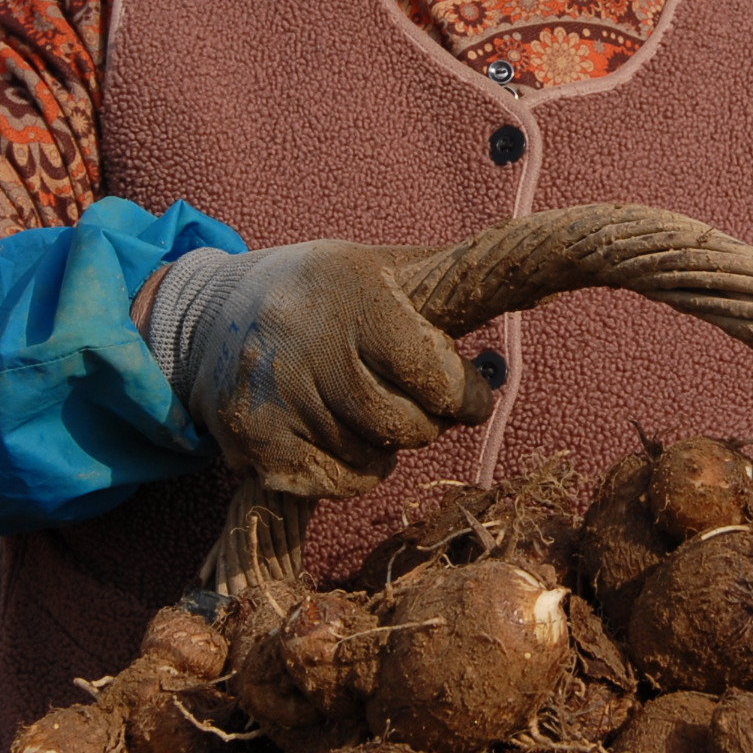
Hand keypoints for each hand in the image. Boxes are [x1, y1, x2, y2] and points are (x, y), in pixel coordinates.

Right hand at [142, 242, 492, 497]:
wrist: (208, 318)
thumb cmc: (322, 291)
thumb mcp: (380, 267)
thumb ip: (451, 282)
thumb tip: (544, 283)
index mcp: (354, 296)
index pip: (433, 374)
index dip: (464, 396)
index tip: (470, 395)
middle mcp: (310, 346)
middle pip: (408, 426)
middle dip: (425, 421)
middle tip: (410, 400)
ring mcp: (277, 400)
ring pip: (375, 462)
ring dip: (384, 445)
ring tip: (360, 406)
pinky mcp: (256, 445)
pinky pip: (337, 485)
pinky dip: (349, 471)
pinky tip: (332, 432)